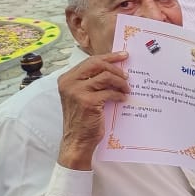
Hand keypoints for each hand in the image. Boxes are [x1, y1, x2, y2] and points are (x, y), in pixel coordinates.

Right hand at [57, 51, 130, 170]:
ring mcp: (77, 91)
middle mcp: (69, 82)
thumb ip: (92, 81)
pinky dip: (119, 94)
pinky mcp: (87, 101)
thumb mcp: (82, 95)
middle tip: (128, 74)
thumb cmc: (83, 118)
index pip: (90, 61)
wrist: (77, 140)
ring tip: (127, 89)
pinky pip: (110, 92)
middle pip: (97, 64)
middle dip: (116, 66)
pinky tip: (123, 98)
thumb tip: (115, 68)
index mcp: (67, 78)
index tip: (123, 55)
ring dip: (120, 82)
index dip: (109, 57)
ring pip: (106, 76)